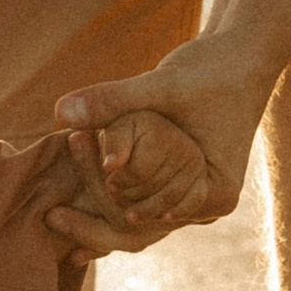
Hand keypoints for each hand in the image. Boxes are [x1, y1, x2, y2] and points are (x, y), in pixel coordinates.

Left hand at [46, 38, 276, 245]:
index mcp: (215, 194)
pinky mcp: (182, 185)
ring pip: (141, 220)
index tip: (56, 212)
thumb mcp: (160, 85)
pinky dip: (113, 200)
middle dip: (95, 224)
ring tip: (55, 214)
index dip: (100, 219)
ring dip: (102, 210)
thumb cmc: (208, 70)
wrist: (240, 59)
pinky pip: (143, 203)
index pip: (147, 221)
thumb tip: (59, 113)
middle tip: (50, 217)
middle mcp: (209, 207)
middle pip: (142, 232)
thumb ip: (112, 100)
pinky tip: (75, 206)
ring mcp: (196, 198)